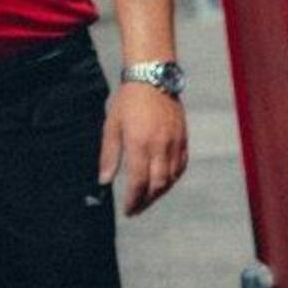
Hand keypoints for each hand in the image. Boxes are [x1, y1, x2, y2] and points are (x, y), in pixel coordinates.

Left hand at [99, 82, 189, 216]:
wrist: (153, 77)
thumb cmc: (128, 101)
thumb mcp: (112, 126)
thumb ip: (109, 156)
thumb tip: (104, 181)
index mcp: (139, 143)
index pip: (138, 182)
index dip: (133, 200)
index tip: (127, 210)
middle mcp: (160, 146)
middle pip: (157, 185)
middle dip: (146, 201)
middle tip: (136, 209)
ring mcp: (175, 142)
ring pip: (171, 178)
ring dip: (159, 192)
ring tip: (147, 198)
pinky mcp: (184, 138)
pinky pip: (181, 166)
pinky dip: (173, 178)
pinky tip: (163, 182)